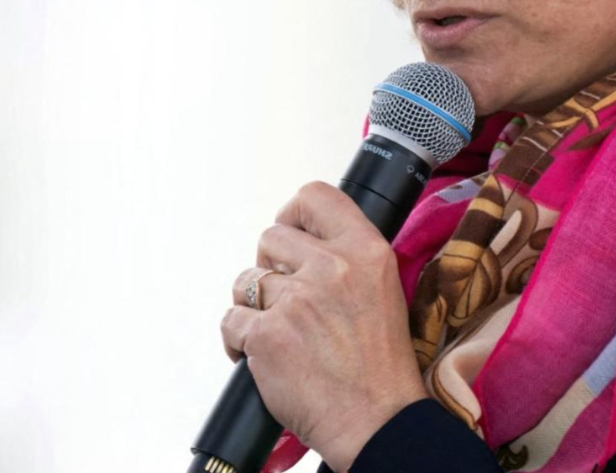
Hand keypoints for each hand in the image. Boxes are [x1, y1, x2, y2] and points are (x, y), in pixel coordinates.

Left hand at [220, 181, 429, 472]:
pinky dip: (237, 340)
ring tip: (276, 331)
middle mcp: (331, 268)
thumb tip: (308, 244)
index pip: (315, 196)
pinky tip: (259, 354)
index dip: (293, 213)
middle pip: (270, 237)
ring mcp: (297, 301)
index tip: (290, 233)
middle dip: (269, 265)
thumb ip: (349, 260)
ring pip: (246, 281)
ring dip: (253, 305)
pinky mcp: (267, 335)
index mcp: (366, 251)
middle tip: (285, 296)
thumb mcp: (384, 291)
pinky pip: (231, 321)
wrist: (376, 420)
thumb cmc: (380, 366)